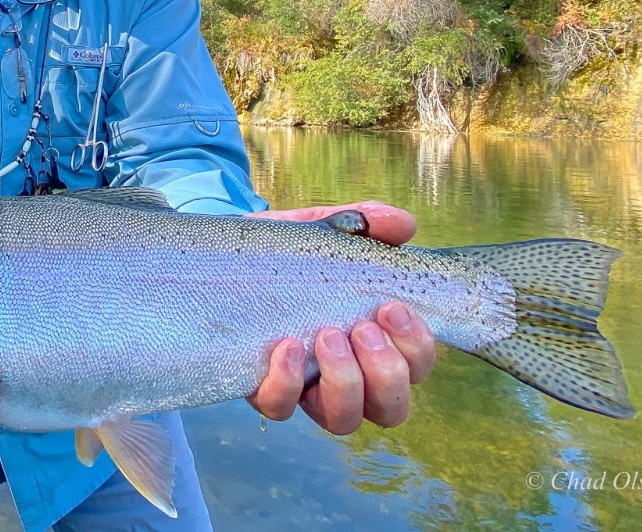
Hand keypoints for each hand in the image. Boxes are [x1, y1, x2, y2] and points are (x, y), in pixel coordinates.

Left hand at [245, 200, 436, 432]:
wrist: (225, 255)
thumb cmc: (291, 252)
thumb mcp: (327, 230)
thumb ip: (366, 222)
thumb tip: (404, 225)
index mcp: (374, 343)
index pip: (417, 368)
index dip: (416, 348)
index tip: (392, 307)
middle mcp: (348, 377)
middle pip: (391, 409)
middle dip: (386, 371)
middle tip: (362, 327)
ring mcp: (307, 390)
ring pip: (343, 420)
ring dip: (345, 383)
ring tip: (327, 335)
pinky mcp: (264, 389)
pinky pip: (280, 408)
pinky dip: (288, 383)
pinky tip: (287, 346)